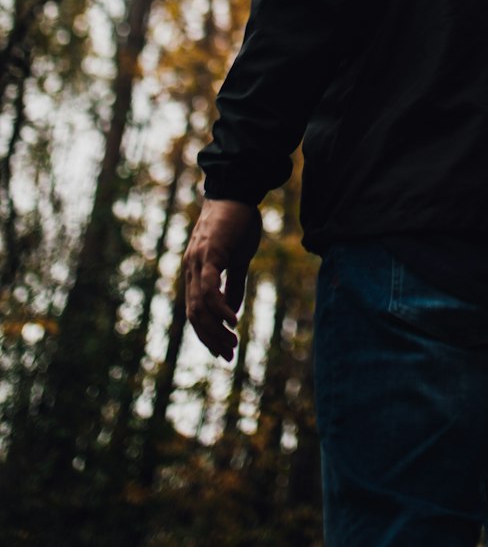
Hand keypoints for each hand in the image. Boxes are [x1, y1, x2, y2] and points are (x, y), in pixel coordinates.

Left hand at [184, 198, 261, 360]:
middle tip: (228, 355)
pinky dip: (219, 308)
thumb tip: (232, 311)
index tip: (222, 351)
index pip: (196, 311)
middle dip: (210, 339)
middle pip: (195, 315)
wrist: (237, 191)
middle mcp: (190, 269)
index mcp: (195, 271)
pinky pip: (209, 288)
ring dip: (215, 329)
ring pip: (199, 306)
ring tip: (231, 343)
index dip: (207, 334)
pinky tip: (232, 321)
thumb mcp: (237, 259)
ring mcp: (197, 262)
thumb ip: (233, 284)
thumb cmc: (238, 222)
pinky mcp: (208, 255)